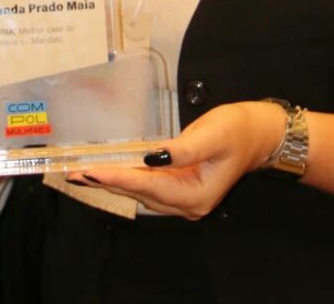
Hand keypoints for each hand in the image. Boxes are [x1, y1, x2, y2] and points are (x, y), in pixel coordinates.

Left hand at [65, 101, 286, 218]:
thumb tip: (151, 157)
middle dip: (106, 182)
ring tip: (83, 172)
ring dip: (112, 181)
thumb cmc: (238, 130)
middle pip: (139, 193)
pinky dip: (125, 177)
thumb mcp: (213, 134)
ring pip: (140, 192)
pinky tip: (108, 169)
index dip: (118, 177)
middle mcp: (188, 204)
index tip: (91, 171)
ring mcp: (183, 198)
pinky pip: (146, 185)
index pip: (149, 186)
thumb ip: (183, 149)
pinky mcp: (179, 187)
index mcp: (198, 195)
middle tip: (75, 172)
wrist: (258, 133)